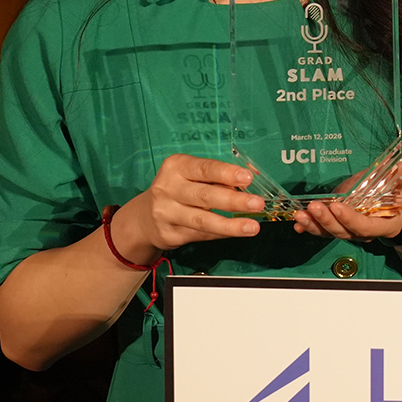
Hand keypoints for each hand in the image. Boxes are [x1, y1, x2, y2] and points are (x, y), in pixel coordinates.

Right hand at [110, 154, 265, 263]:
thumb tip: (251, 179)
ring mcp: (166, 213)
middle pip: (204, 195)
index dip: (226, 173)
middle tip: (257, 203)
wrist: (145, 217)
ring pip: (203, 220)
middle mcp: (168, 188)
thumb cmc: (179, 189)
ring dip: (230, 225)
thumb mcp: (193, 175)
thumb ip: (219, 176)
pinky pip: (201, 234)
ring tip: (252, 227)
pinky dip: (221, 233)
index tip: (248, 178)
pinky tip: (236, 232)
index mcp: (177, 167)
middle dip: (234, 200)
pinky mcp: (169, 233)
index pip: (204, 168)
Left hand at [292, 158, 401, 241]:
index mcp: (386, 225)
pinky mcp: (341, 224)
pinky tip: (299, 223)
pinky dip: (311, 227)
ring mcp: (352, 230)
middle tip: (314, 207)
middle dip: (327, 221)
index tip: (337, 205)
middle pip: (344, 231)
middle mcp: (367, 232)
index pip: (365, 227)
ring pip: (331, 232)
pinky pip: (325, 229)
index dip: (351, 219)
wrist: (400, 197)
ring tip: (300, 214)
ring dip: (314, 224)